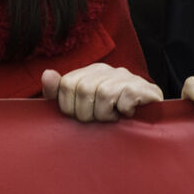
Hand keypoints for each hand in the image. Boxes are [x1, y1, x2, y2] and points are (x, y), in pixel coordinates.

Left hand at [41, 63, 162, 121]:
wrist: (146, 124)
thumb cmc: (108, 117)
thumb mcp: (80, 108)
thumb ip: (60, 93)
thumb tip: (47, 74)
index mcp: (89, 72)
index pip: (67, 84)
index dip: (69, 108)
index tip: (81, 116)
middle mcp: (107, 70)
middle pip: (83, 88)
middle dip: (87, 114)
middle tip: (98, 120)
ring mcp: (125, 76)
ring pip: (103, 93)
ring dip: (106, 115)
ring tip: (113, 118)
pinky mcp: (143, 86)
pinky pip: (125, 97)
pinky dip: (124, 111)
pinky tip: (127, 114)